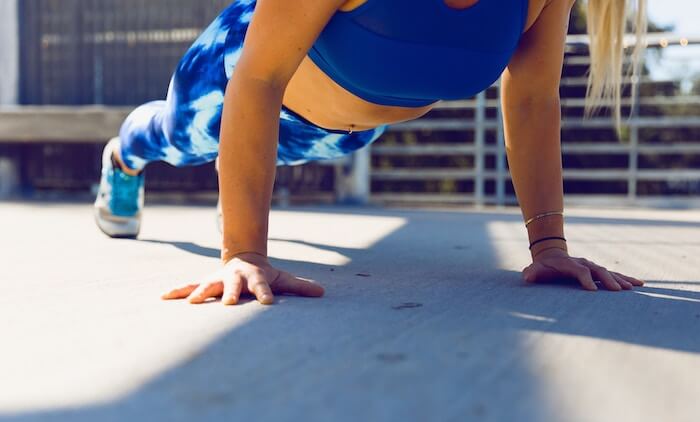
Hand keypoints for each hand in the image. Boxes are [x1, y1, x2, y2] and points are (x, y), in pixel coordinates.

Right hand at [161, 252, 323, 304]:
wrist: (243, 258)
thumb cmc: (264, 275)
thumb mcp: (282, 279)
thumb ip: (300, 287)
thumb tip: (322, 293)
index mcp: (255, 278)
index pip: (262, 287)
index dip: (265, 294)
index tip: (266, 303)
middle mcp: (235, 278)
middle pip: (233, 286)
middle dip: (230, 293)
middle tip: (227, 304)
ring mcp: (218, 280)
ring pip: (207, 285)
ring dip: (199, 293)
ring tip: (190, 303)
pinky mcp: (205, 283)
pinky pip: (189, 287)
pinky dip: (177, 291)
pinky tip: (163, 297)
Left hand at [521, 247, 644, 290]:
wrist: (551, 257)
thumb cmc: (543, 267)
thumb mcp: (535, 270)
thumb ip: (531, 273)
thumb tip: (527, 277)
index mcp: (570, 264)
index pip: (580, 271)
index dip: (586, 280)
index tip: (593, 291)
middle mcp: (584, 264)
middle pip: (598, 270)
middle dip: (608, 280)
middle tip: (619, 291)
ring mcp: (592, 267)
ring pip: (609, 272)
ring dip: (621, 279)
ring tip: (635, 287)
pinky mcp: (598, 271)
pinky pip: (614, 274)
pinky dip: (626, 278)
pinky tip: (639, 284)